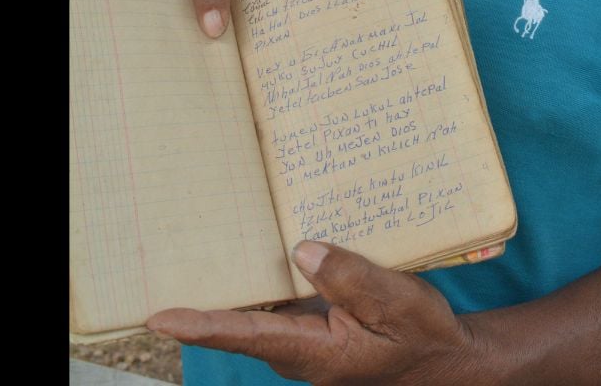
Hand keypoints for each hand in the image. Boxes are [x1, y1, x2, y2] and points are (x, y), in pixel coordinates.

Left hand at [147, 241, 489, 385]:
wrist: (439, 358)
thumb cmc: (421, 334)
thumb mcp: (397, 303)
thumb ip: (350, 279)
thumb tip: (301, 250)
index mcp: (314, 349)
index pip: (246, 336)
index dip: (201, 327)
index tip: (161, 319)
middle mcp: (295, 347)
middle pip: (238, 321)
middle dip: (204, 295)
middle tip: (167, 258)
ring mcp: (298, 337)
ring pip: (254, 308)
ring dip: (231, 282)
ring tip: (197, 243)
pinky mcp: (307, 322)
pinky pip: (273, 301)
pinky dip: (259, 278)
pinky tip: (249, 247)